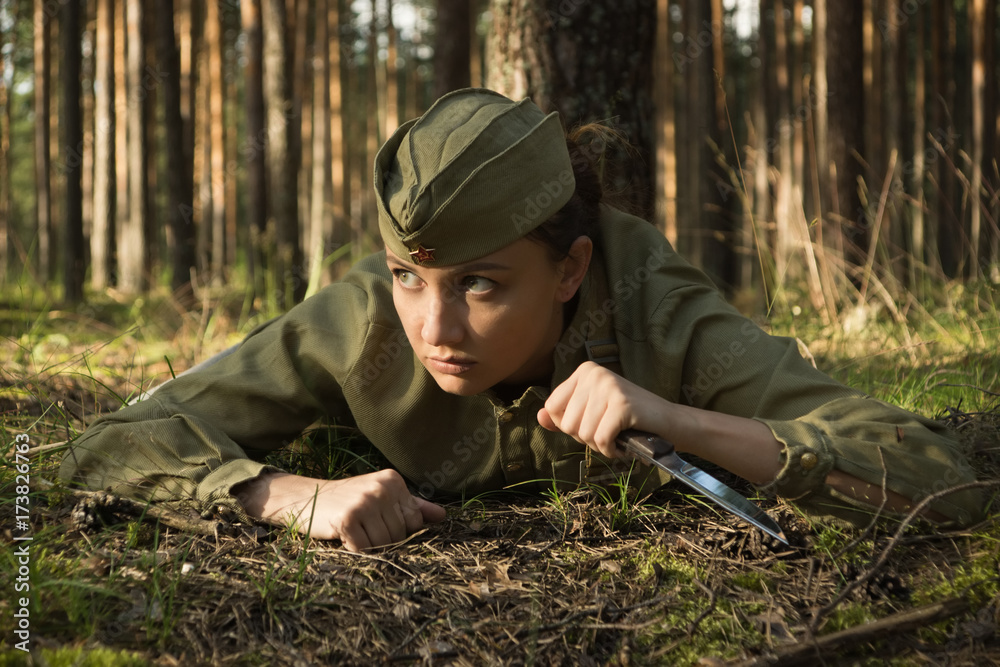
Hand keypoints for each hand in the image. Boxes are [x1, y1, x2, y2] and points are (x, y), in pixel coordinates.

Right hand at [235, 469, 446, 550]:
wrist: (305, 498)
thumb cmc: (347, 501)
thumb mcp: (380, 497)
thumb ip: (412, 506)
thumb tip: (442, 516)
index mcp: (393, 480)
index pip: (414, 522)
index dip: (398, 531)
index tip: (378, 524)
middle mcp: (381, 488)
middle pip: (400, 535)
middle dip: (383, 540)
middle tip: (363, 529)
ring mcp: (364, 502)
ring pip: (384, 544)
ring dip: (370, 547)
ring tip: (355, 533)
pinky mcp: (347, 519)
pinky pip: (364, 549)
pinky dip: (355, 551)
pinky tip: (345, 539)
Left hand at [537, 361, 671, 458]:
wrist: (670, 422)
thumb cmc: (630, 420)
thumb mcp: (592, 413)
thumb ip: (564, 415)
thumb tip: (539, 417)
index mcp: (584, 371)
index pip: (552, 407)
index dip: (570, 425)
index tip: (594, 423)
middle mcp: (594, 373)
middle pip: (567, 423)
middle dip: (587, 437)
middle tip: (611, 430)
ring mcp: (608, 386)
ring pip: (583, 434)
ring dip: (602, 445)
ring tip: (620, 435)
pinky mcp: (622, 404)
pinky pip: (600, 439)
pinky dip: (613, 449)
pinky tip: (626, 442)